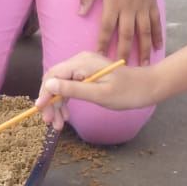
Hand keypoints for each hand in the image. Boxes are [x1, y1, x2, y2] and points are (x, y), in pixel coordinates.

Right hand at [35, 51, 163, 126]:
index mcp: (82, 62)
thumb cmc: (126, 92)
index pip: (54, 75)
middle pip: (55, 80)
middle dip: (51, 102)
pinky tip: (66, 115)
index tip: (40, 110)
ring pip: (61, 85)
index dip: (44, 93)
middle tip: (50, 123)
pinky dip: (66, 101)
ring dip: (57, 104)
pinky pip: (70, 86)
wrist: (146, 88)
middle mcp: (80, 61)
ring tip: (57, 124)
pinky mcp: (87, 74)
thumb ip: (73, 89)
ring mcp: (83, 67)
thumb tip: (48, 85)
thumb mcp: (99, 94)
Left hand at [79, 0, 161, 64]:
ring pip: (143, 32)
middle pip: (126, 35)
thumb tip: (80, 13)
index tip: (100, 56)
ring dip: (144, 49)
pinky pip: (156, 22)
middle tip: (123, 69)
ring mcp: (142, 7)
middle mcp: (128, 8)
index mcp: (113, 4)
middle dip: (124, 53)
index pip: (106, 28)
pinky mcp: (152, 4)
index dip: (103, 43)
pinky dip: (157, 35)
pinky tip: (158, 46)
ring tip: (144, 64)